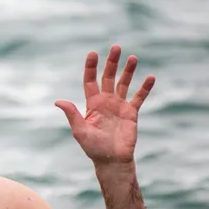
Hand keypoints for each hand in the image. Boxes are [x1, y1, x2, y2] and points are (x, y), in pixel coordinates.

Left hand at [55, 45, 153, 164]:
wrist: (111, 160)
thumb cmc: (93, 148)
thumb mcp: (80, 130)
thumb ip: (72, 114)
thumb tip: (58, 101)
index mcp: (92, 104)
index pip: (90, 80)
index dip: (91, 67)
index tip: (93, 53)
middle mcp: (106, 101)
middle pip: (108, 77)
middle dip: (111, 62)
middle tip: (116, 47)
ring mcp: (119, 106)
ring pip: (124, 83)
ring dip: (128, 71)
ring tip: (133, 58)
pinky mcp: (132, 113)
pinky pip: (139, 97)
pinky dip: (144, 88)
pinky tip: (150, 77)